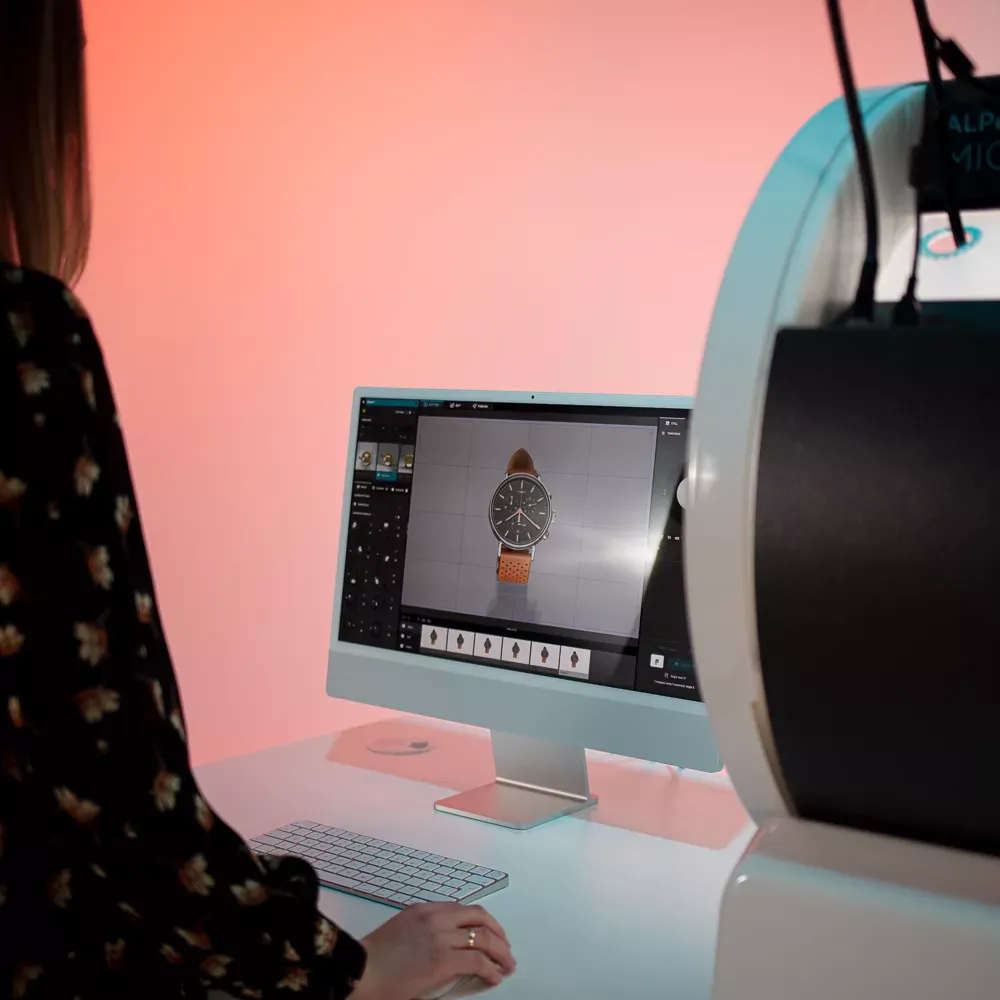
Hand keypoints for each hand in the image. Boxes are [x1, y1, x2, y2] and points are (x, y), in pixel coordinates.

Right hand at [351, 902, 515, 999]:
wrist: (360, 971)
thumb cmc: (374, 958)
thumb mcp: (402, 929)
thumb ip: (425, 928)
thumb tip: (447, 941)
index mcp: (426, 909)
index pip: (464, 909)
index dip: (484, 921)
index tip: (492, 933)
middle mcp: (436, 918)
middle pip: (479, 918)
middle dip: (498, 933)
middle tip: (505, 948)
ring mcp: (440, 937)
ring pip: (483, 938)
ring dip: (500, 952)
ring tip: (507, 965)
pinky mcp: (443, 960)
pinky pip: (478, 961)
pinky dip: (491, 970)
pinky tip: (494, 977)